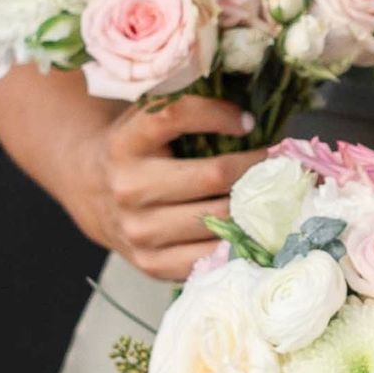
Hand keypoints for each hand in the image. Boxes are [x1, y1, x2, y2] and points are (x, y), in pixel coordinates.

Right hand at [61, 97, 265, 281]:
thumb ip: (187, 108)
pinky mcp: (153, 264)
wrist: (91, 192)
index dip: (219, 115)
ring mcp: (139, 231)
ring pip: (220, 218)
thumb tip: (253, 116)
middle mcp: (128, 188)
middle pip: (214, 176)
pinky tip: (258, 228)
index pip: (177, 116)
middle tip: (282, 164)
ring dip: (258, 206)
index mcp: (126, 144)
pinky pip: (213, 255)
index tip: (248, 121)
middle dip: (258, 167)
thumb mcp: (147, 119)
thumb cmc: (139, 150)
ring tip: (278, 195)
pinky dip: (243, 241)